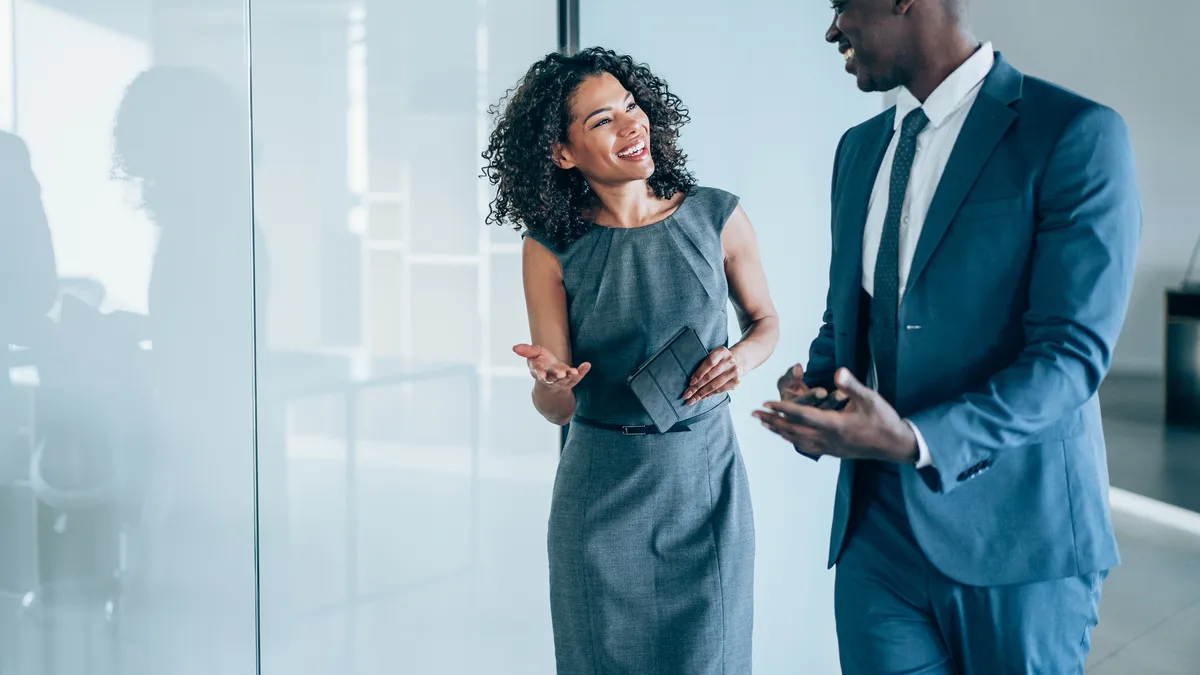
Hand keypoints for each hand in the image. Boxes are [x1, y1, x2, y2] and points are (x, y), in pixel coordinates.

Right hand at [513, 344, 590, 390]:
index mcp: (540, 372)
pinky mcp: (571, 380)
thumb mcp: (534, 355)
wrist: (551, 376)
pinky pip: (577, 377)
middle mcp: (550, 377)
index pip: (538, 373)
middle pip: (553, 378)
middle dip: (557, 376)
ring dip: (570, 376)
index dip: (540, 374)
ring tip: (575, 371)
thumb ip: (526, 351)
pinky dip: (582, 371)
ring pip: (566, 380)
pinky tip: (587, 365)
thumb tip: (514, 347)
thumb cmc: (542, 363)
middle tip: (561, 374)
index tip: (541, 375)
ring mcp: (561, 380)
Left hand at [683, 346, 742, 405]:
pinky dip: (709, 394)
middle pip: (710, 376)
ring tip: (691, 400)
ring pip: (715, 385)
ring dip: (701, 394)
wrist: (737, 361)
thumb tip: (690, 380)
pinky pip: (720, 390)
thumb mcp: (712, 355)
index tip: (690, 382)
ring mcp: (734, 371)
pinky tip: (701, 397)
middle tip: (686, 395)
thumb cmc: (719, 360)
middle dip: (696, 387)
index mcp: (721, 352)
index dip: (699, 373)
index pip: (709, 363)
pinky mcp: (736, 381)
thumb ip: (703, 363)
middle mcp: (729, 361)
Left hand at [753, 368, 917, 462]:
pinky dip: (792, 439)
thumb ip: (851, 385)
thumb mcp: (870, 398)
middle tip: (753, 413)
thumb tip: (837, 372)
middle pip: (792, 430)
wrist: (896, 445)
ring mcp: (830, 448)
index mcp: (835, 425)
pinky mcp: (834, 452)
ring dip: (779, 431)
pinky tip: (786, 436)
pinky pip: (806, 446)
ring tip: (764, 423)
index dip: (782, 409)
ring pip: (797, 440)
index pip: (801, 415)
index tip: (765, 403)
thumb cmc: (884, 419)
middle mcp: (828, 439)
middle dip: (772, 420)